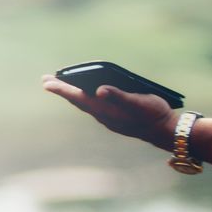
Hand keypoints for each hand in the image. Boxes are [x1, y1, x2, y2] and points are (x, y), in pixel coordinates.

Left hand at [42, 74, 177, 145]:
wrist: (165, 131)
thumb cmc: (152, 114)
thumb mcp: (138, 102)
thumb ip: (119, 96)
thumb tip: (99, 90)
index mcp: (106, 109)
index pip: (78, 96)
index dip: (62, 88)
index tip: (47, 82)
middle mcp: (103, 115)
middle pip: (78, 100)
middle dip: (63, 90)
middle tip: (46, 80)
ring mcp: (109, 118)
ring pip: (86, 104)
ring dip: (73, 95)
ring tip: (63, 86)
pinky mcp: (116, 119)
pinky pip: (95, 108)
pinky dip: (86, 99)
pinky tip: (89, 96)